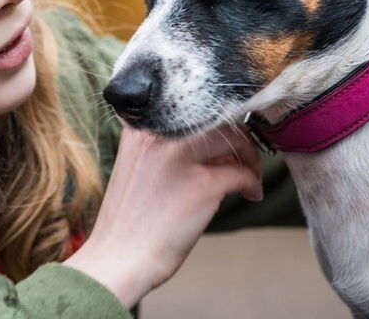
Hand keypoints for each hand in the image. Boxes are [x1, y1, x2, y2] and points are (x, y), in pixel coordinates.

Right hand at [62, 126, 261, 306]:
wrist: (116, 259)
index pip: (191, 110)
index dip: (215, 126)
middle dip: (237, 139)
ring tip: (250, 178)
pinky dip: (252, 183)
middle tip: (245, 161)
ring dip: (249, 158)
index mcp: (142, 128)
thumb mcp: (138, 168)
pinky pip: (241, 174)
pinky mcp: (202, 185)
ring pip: (234, 140)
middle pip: (215, 120)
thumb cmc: (128, 221)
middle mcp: (160, 135)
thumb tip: (213, 145)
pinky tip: (251, 195)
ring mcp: (181, 158)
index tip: (225, 144)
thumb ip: (167, 150)